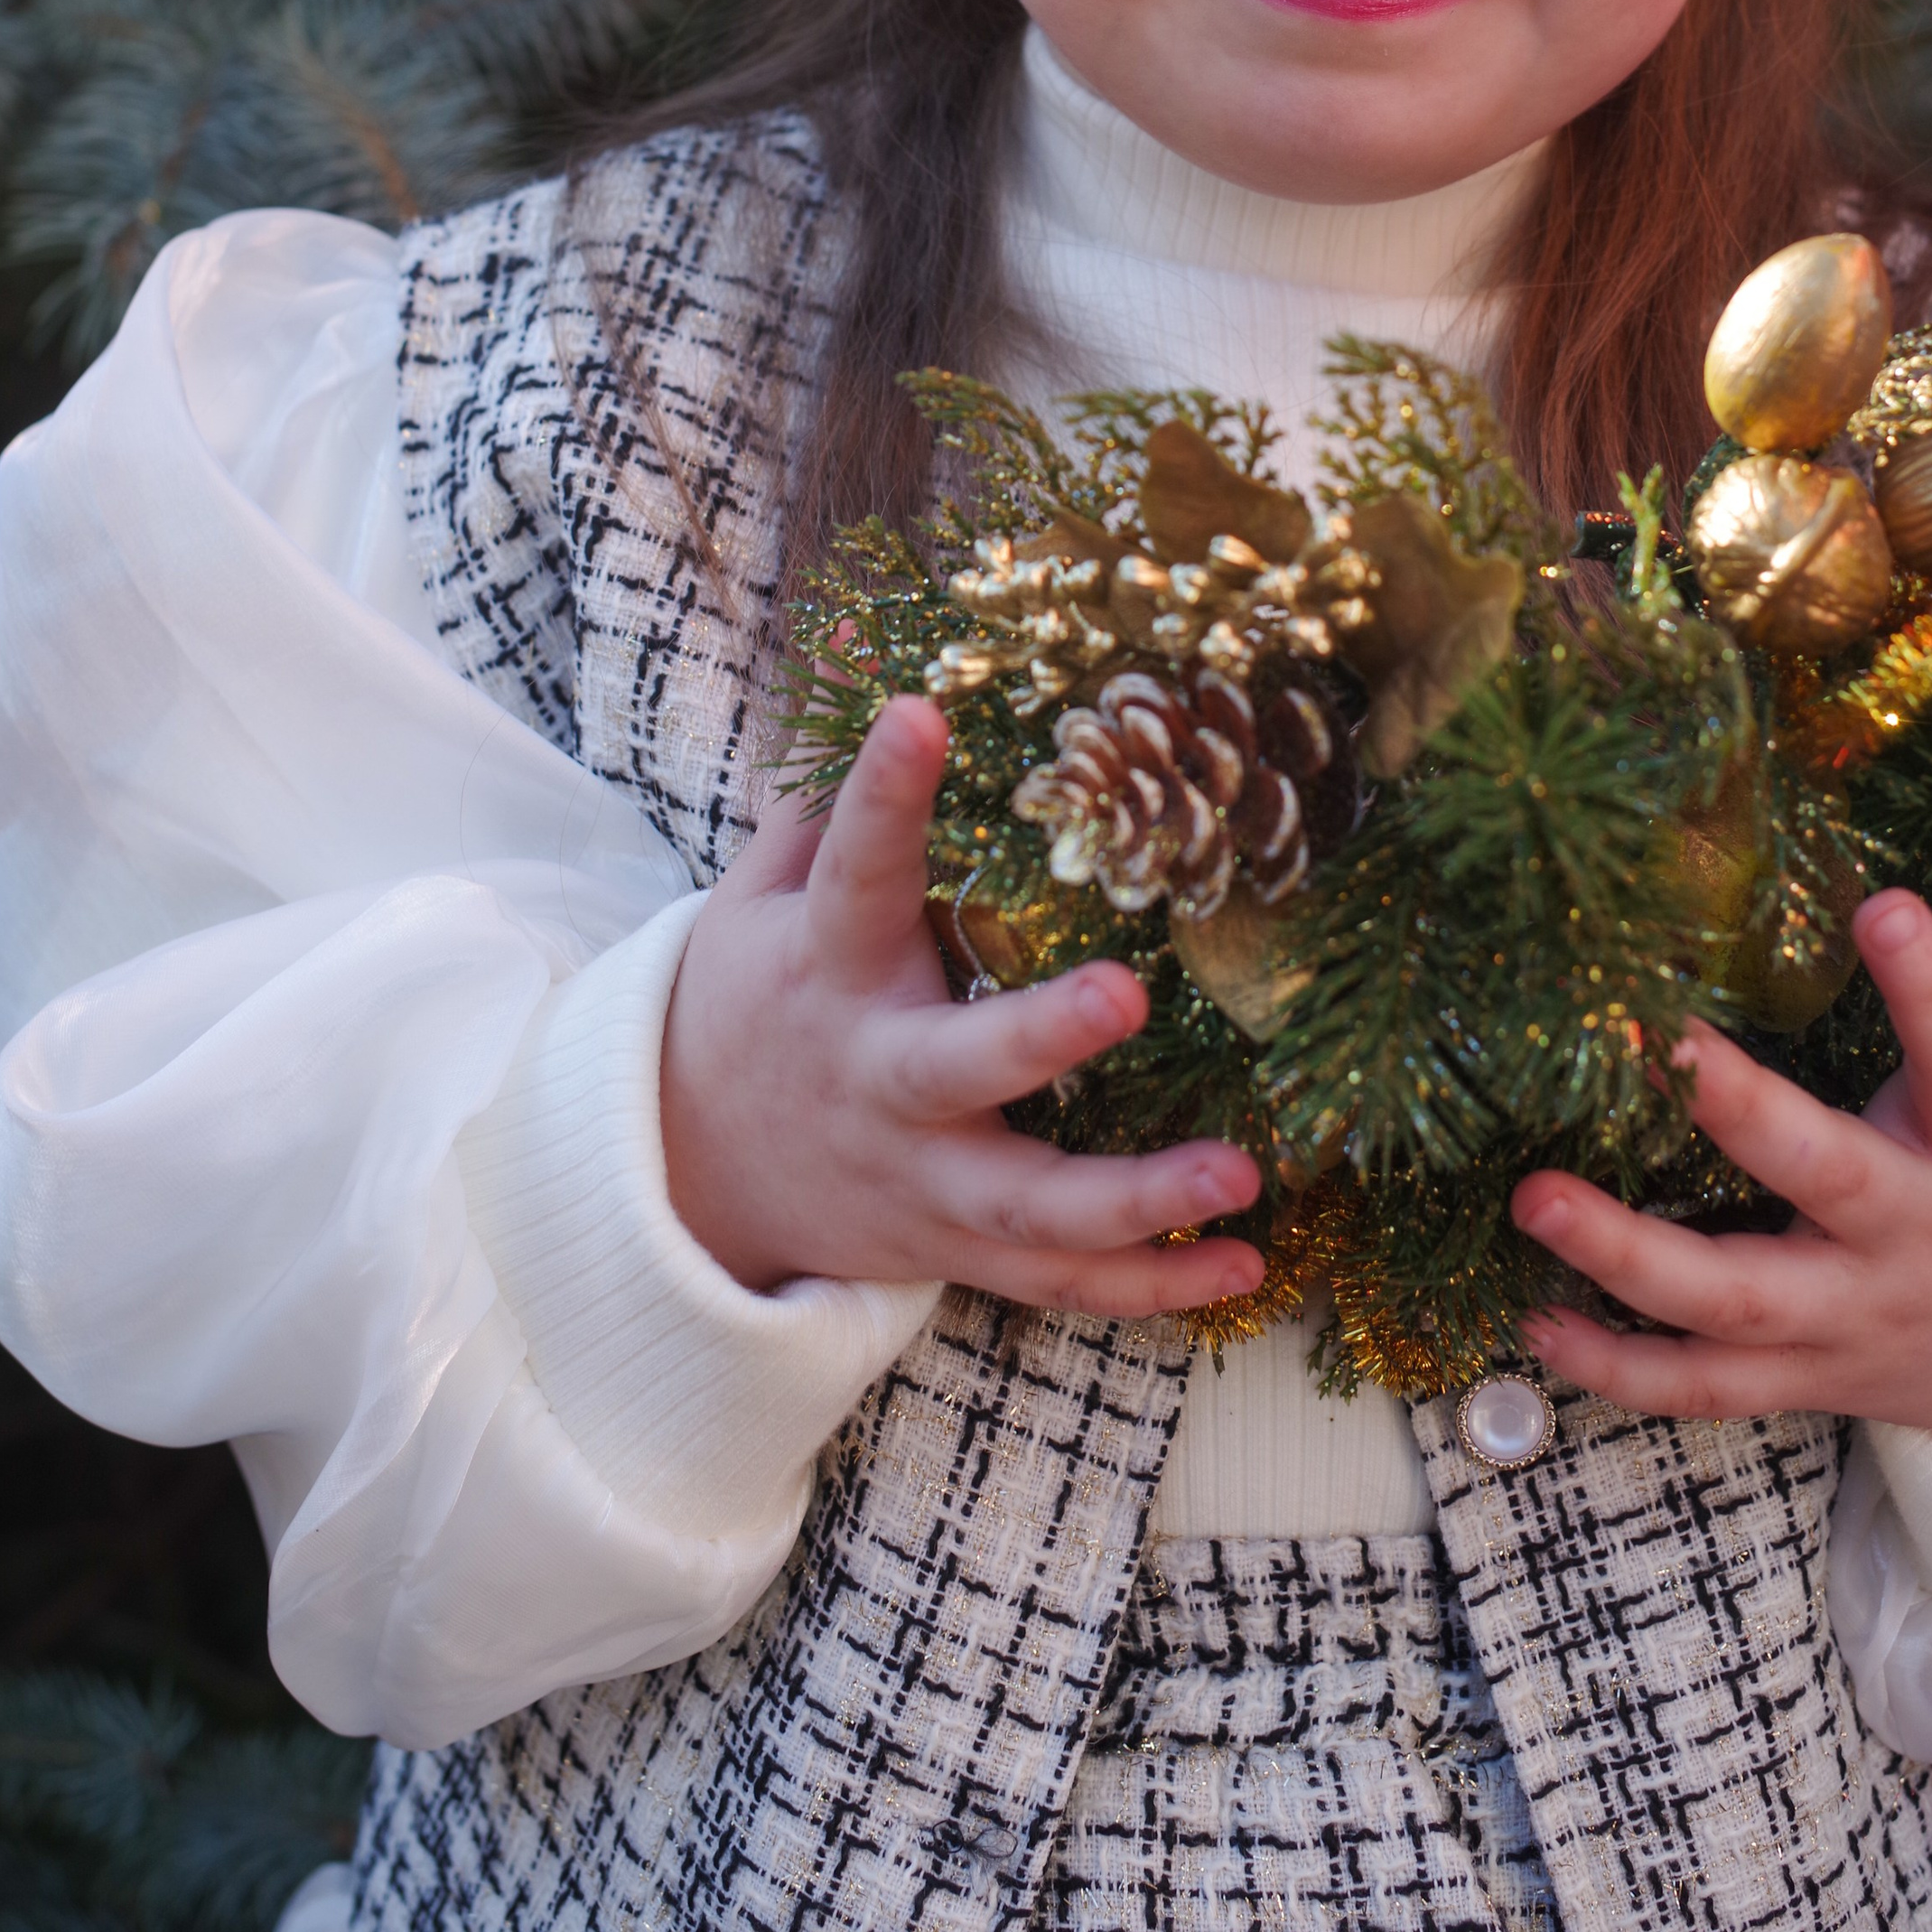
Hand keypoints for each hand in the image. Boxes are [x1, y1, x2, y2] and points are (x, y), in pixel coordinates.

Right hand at [661, 695, 1264, 1315]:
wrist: (686, 1177)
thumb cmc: (756, 999)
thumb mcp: (759, 891)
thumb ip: (825, 787)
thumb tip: (860, 641)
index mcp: (825, 968)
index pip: (854, 867)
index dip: (884, 792)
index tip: (922, 712)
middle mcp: (876, 1078)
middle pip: (954, 1070)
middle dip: (1038, 1040)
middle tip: (1124, 992)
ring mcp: (920, 1179)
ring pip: (1028, 1210)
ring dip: (1138, 1200)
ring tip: (1240, 1173)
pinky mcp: (956, 1249)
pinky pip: (1061, 1286)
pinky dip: (1152, 1290)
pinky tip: (1245, 1268)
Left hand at [1510, 890, 1931, 1526]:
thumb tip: (1893, 863)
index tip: (1884, 905)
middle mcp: (1923, 1235)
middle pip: (1827, 1180)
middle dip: (1736, 1111)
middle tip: (1652, 1041)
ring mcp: (1860, 1317)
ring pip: (1739, 1302)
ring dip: (1626, 1255)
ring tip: (1533, 1198)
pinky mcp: (1815, 1378)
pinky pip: (1709, 1387)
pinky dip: (1622, 1369)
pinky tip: (1539, 1322)